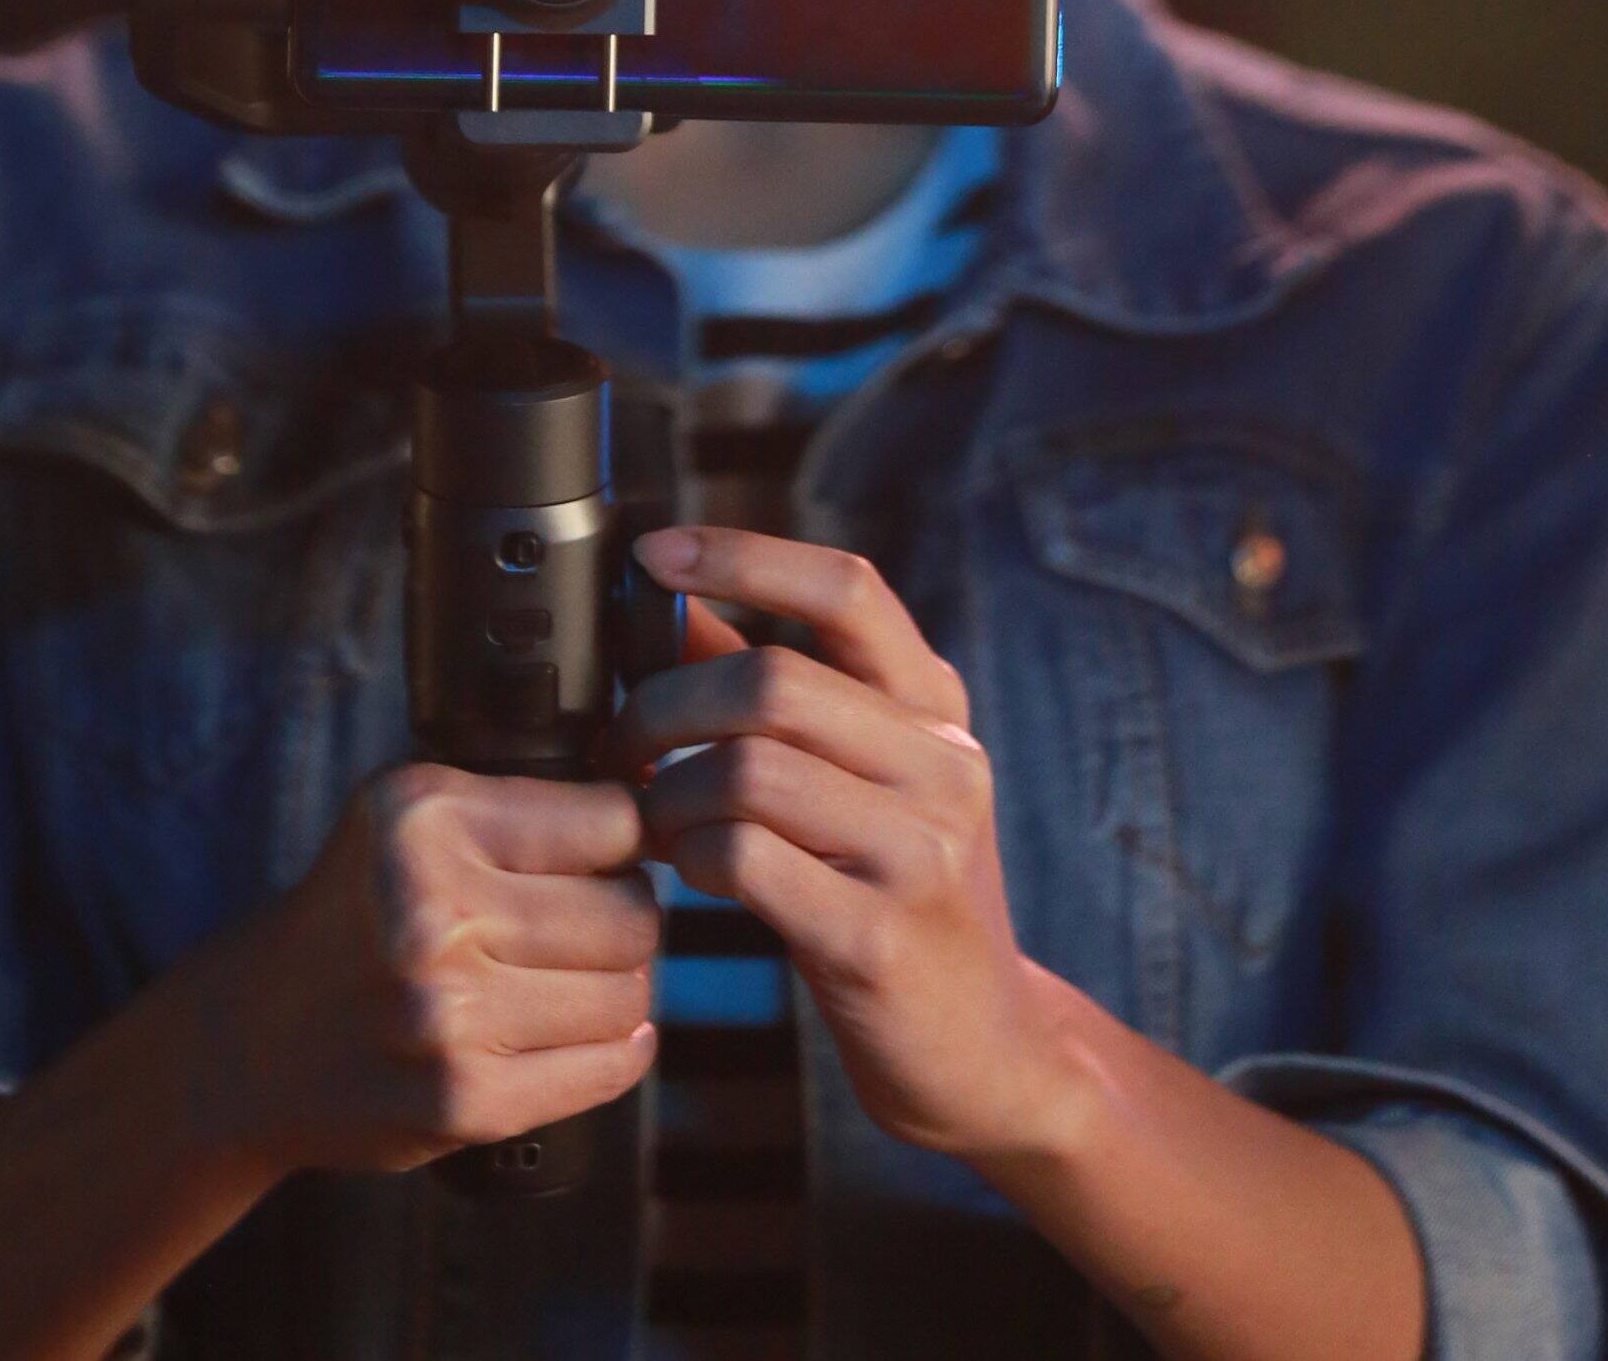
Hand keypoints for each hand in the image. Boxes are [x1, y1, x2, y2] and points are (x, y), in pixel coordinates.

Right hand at [182, 761, 659, 1173]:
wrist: (257, 1037)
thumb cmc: (354, 910)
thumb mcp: (409, 810)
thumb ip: (522, 799)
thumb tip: (663, 809)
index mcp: (428, 820)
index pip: (613, 821)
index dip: (630, 837)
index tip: (620, 851)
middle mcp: (437, 914)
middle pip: (631, 914)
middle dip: (630, 915)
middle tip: (597, 920)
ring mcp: (451, 1015)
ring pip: (626, 994)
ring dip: (622, 986)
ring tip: (582, 975)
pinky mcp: (464, 1100)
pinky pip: (603, 1068)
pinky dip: (617, 1051)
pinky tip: (594, 1032)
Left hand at [619, 526, 1075, 1172]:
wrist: (986, 1052)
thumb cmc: (895, 900)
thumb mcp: (861, 780)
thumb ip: (775, 692)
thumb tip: (674, 601)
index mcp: (936, 707)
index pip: (846, 588)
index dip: (744, 555)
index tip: (653, 554)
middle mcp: (943, 763)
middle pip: (773, 679)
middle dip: (665, 704)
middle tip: (621, 744)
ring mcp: (921, 850)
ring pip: (748, 768)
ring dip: (669, 792)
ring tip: (652, 820)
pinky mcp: (878, 936)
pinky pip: (747, 860)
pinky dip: (691, 856)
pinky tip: (687, 871)